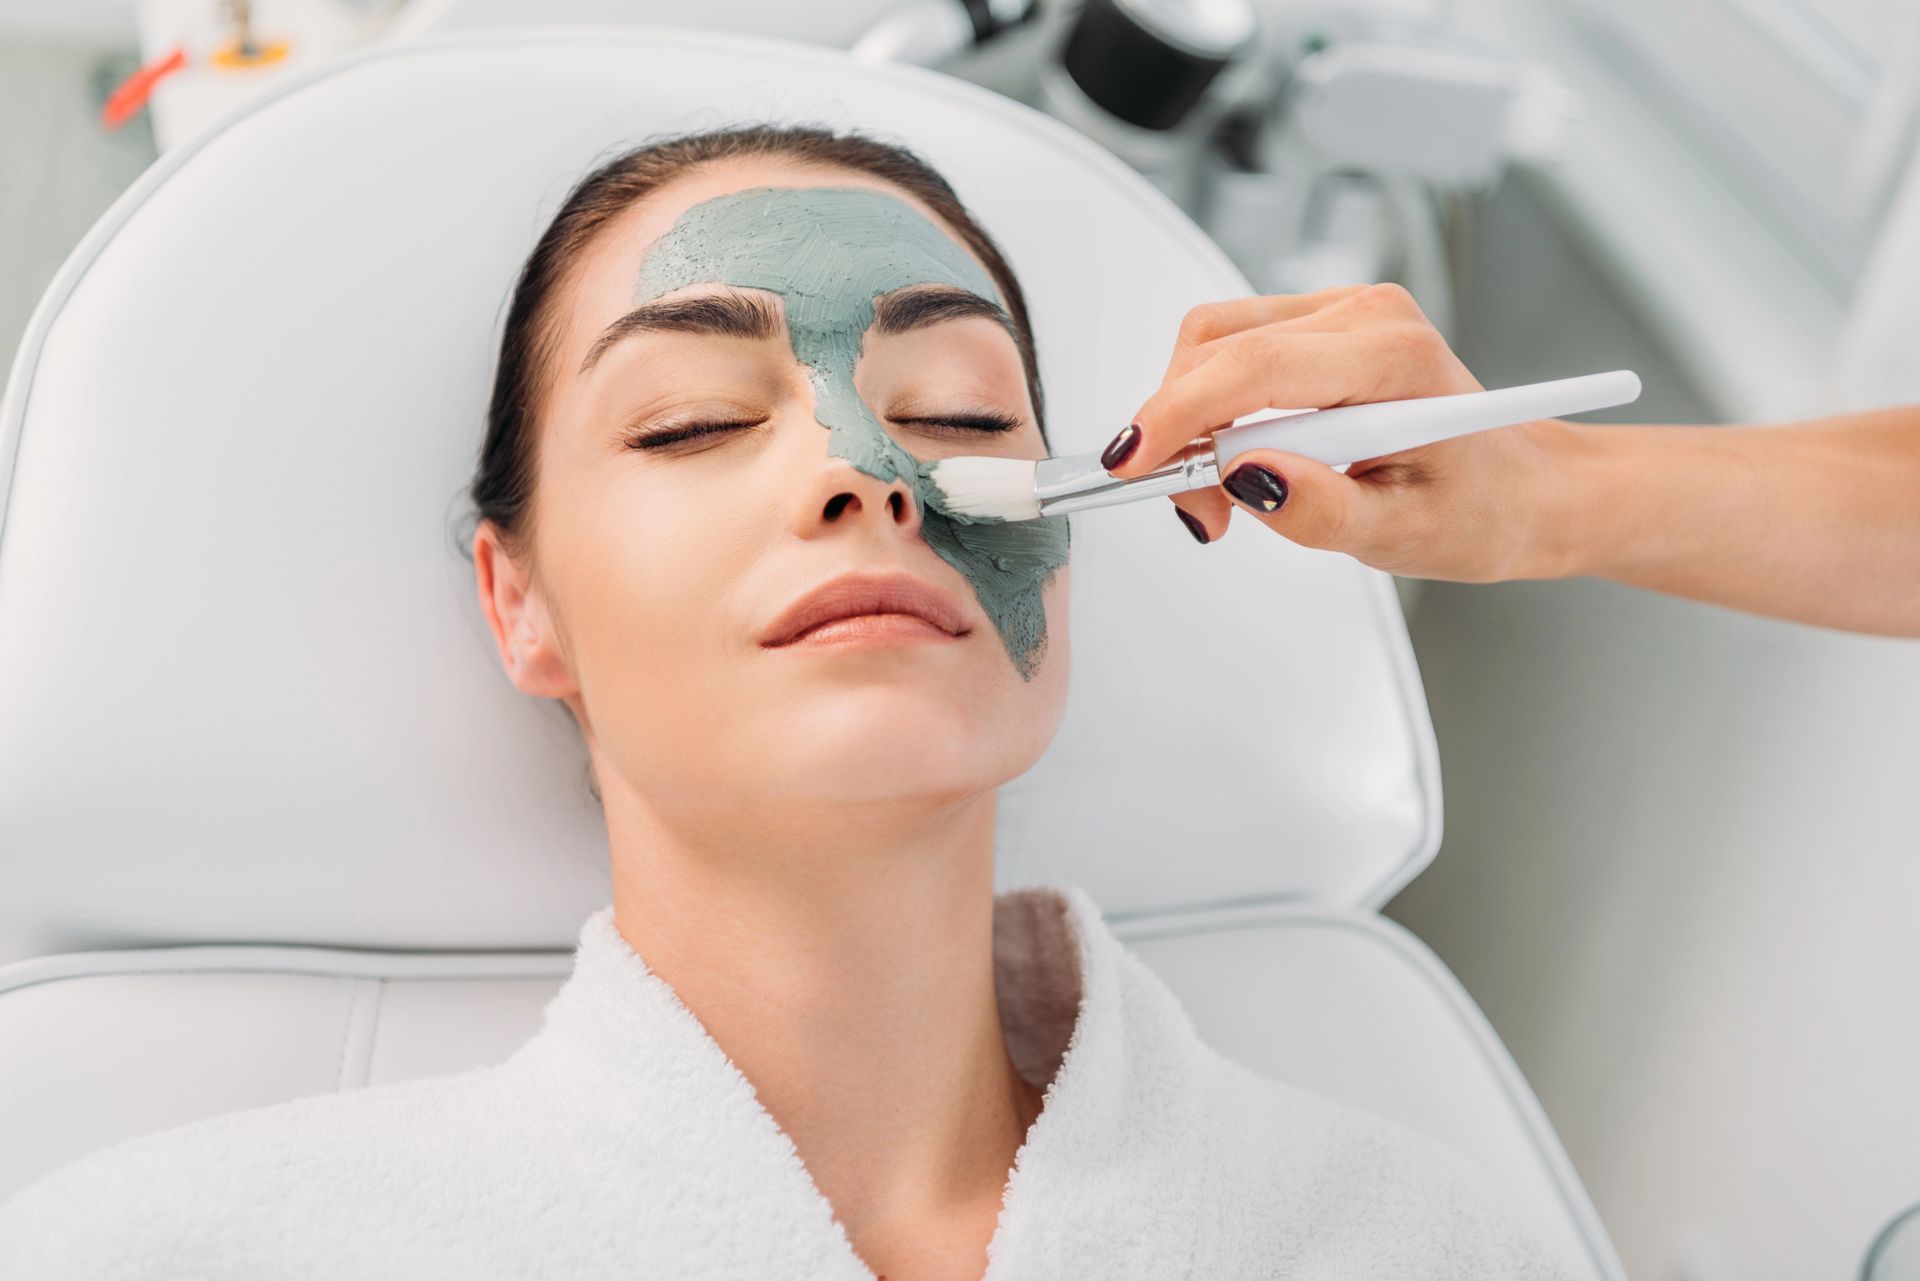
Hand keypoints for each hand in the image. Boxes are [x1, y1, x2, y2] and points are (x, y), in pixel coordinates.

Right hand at [1102, 283, 1566, 582]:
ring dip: (1190, 418)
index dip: (1178, 414)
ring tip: (1224, 496)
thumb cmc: (1482, 507)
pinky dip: (1210, 406)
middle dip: (1179, 431)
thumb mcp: (1407, 535)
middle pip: (1219, 346)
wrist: (1524, 489)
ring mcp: (1341, 311)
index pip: (1254, 368)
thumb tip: (1247, 480)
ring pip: (1213, 341)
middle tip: (1200, 514)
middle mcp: (1366, 315)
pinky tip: (1241, 459)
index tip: (1132, 464)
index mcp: (1395, 357)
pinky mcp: (1319, 325)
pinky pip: (1231, 348)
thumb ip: (1323, 511)